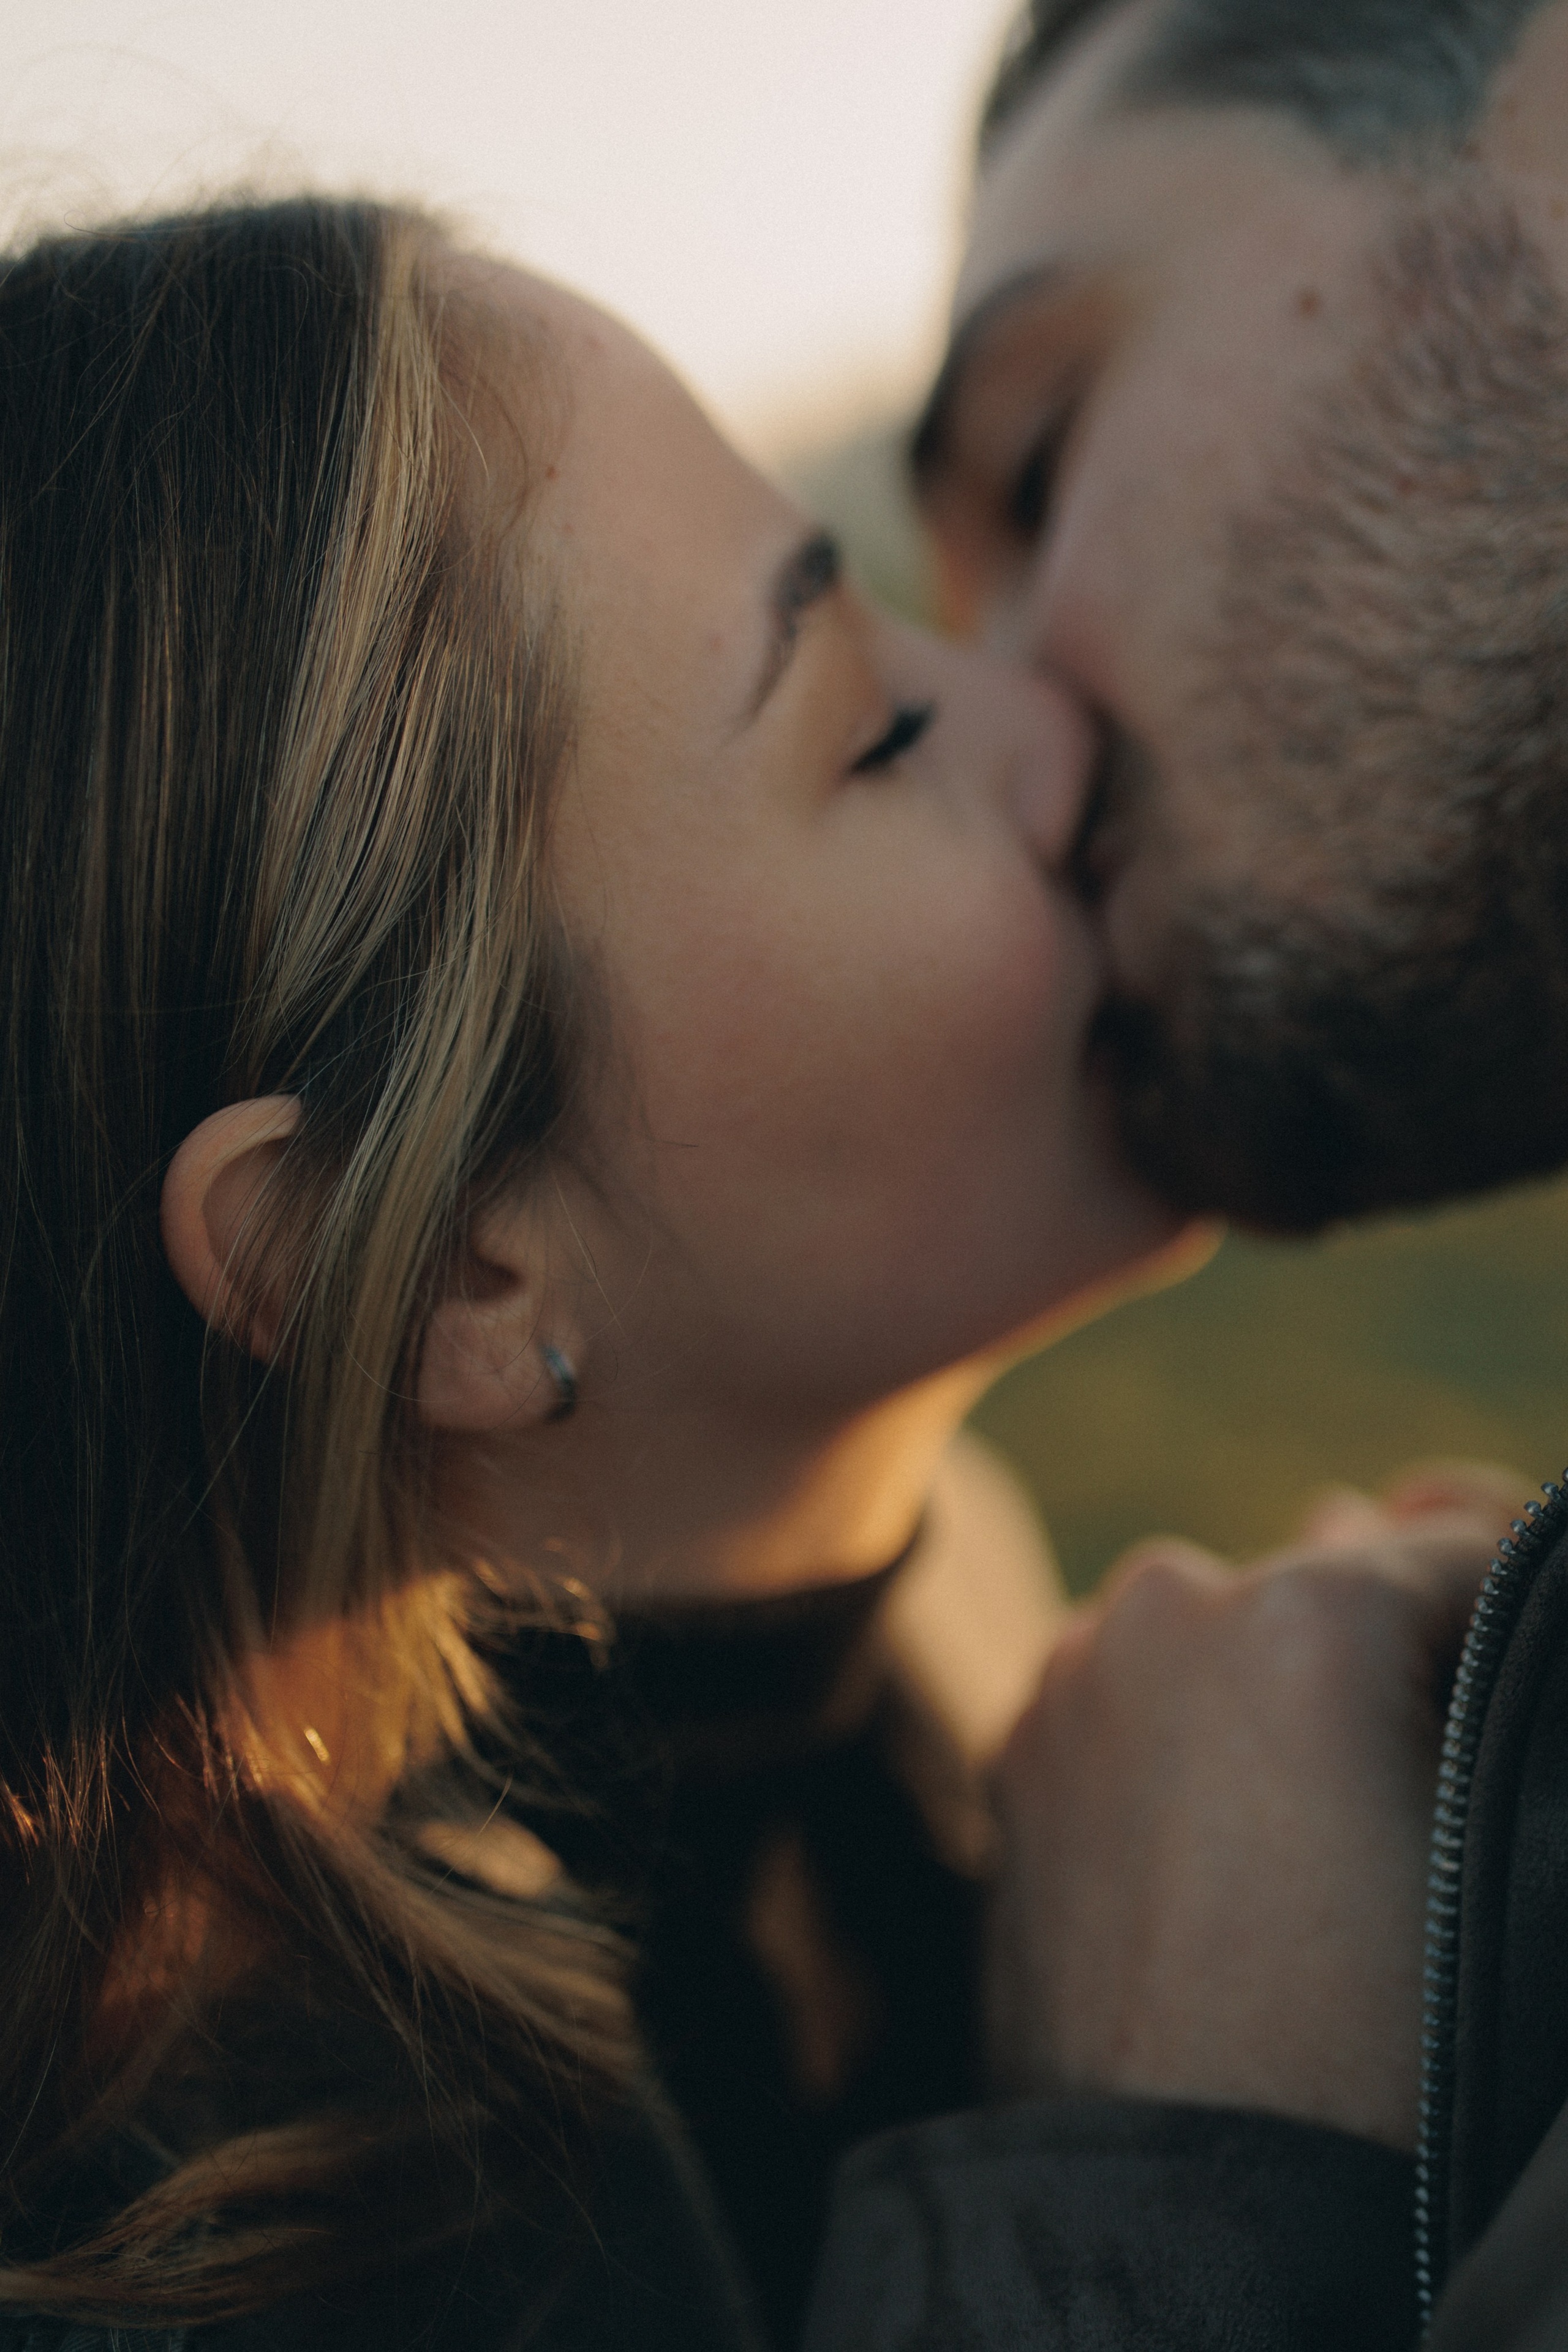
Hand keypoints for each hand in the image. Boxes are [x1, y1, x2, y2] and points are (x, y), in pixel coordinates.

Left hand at [986, 1466, 1519, 2150]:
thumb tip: (1426, 1504)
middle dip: (1382, 1644)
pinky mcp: (1020, 1752)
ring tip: (1317, 1824)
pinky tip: (1229, 1837)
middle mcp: (1172, 1604)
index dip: (1509, 1609)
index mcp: (1307, 1610)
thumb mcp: (1482, 1828)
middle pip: (1328, 1576)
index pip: (1461, 1546)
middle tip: (1410, 1777)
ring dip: (1274, 1681)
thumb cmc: (1389, 2038)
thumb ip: (1482, 1640)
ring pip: (1222, 1631)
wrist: (1197, 2208)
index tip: (1510, 1686)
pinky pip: (1135, 1695)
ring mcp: (1076, 1674)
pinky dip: (1187, 1731)